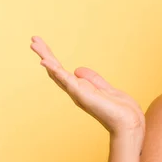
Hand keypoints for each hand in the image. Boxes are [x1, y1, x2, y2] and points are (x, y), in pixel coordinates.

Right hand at [31, 36, 145, 135]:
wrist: (128, 122)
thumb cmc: (120, 109)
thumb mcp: (106, 89)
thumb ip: (93, 79)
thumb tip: (77, 70)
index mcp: (81, 89)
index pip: (62, 72)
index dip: (53, 59)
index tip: (44, 45)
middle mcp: (75, 91)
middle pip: (55, 70)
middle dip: (45, 54)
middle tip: (33, 40)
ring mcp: (77, 93)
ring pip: (57, 72)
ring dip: (45, 57)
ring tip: (34, 43)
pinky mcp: (81, 94)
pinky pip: (65, 80)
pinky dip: (55, 70)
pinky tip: (45, 61)